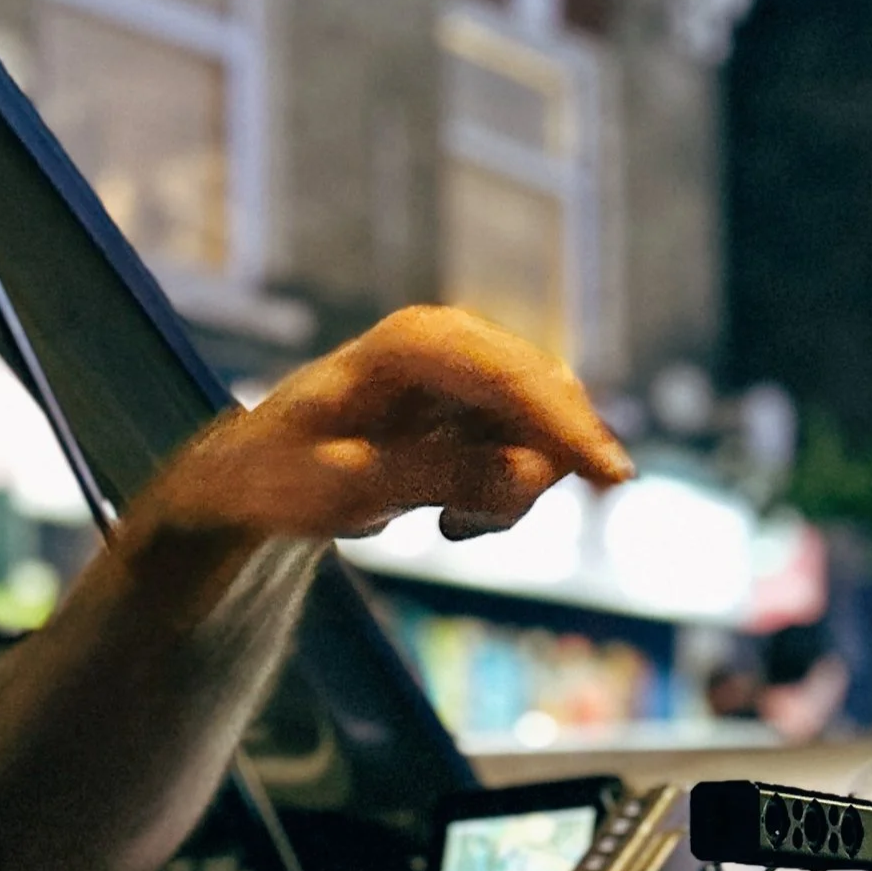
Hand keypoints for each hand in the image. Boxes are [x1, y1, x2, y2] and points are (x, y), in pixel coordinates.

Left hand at [113, 307, 631, 573]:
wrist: (257, 474)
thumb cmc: (284, 473)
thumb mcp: (348, 486)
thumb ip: (439, 477)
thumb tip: (530, 474)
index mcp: (413, 345)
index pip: (510, 378)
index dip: (566, 427)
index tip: (614, 479)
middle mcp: (452, 342)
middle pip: (544, 397)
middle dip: (533, 472)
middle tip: (458, 528)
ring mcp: (470, 370)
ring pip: (545, 429)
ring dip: (512, 492)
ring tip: (446, 525)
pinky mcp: (478, 404)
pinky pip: (531, 448)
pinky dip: (506, 493)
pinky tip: (452, 517)